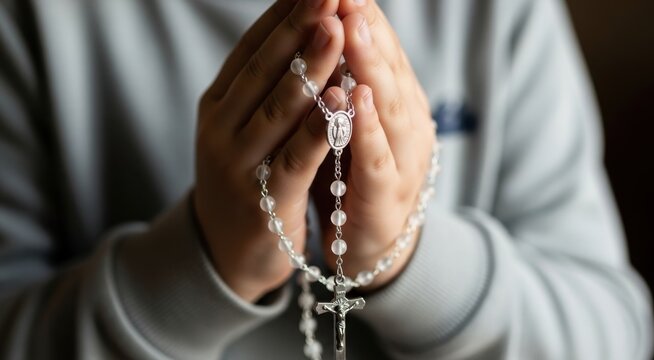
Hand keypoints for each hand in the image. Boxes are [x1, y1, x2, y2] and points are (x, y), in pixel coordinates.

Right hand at [194, 0, 345, 301]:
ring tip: (336, 29)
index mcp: (218, 103)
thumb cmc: (247, 178)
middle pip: (265, 68)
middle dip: (299, 25)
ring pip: (279, 107)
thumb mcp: (244, 128)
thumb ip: (266, 86)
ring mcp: (238, 162)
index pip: (253, 47)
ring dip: (310, 66)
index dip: (285, 12)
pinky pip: (296, 157)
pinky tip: (342, 101)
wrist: (227, 250)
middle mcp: (222, 127)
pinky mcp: (264, 197)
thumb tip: (301, 29)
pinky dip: (319, 127)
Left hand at [314, 0, 435, 289]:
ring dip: (369, 64)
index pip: (378, 45)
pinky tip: (356, 100)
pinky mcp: (386, 195)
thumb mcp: (346, 118)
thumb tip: (321, 23)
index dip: (360, 10)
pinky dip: (367, 129)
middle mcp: (405, 121)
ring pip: (387, 105)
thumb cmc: (348, 173)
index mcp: (393, 98)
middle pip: (386, 65)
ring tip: (351, 26)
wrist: (365, 242)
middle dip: (365, 24)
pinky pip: (376, 158)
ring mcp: (402, 158)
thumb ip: (341, 76)